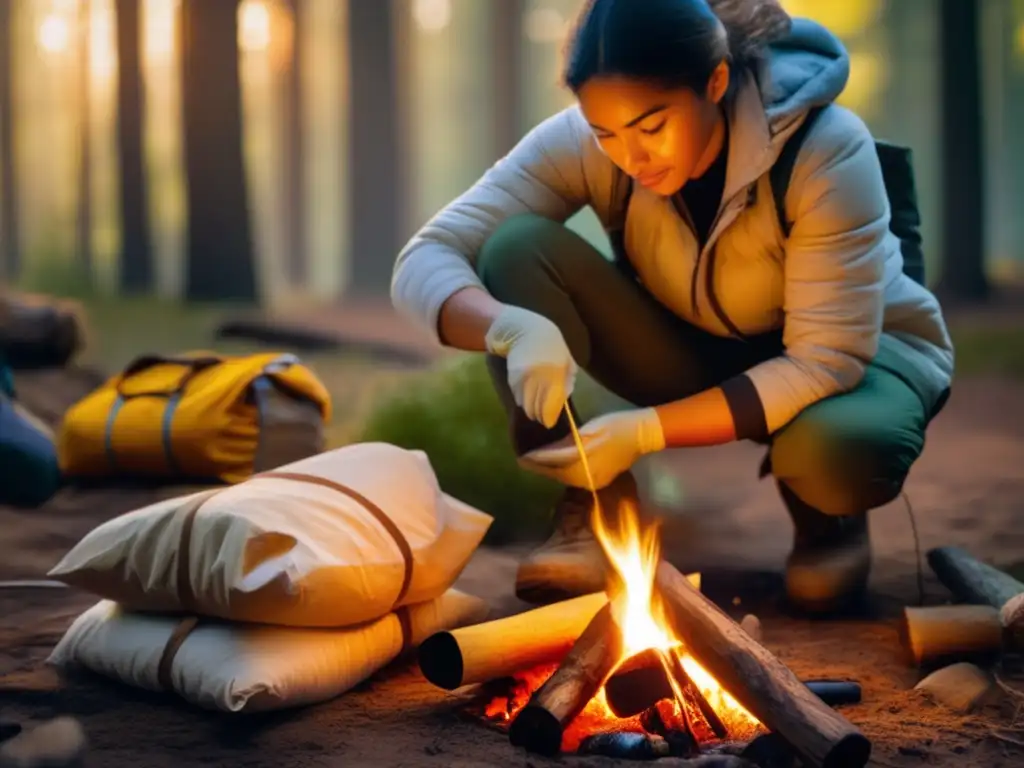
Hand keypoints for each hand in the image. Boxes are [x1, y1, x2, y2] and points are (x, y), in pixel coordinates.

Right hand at [485, 305, 576, 427]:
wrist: (524, 329)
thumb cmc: (550, 345)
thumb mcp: (566, 360)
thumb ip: (567, 381)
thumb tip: (562, 402)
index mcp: (556, 373)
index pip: (552, 404)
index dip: (549, 417)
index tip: (549, 423)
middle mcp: (540, 377)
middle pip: (537, 408)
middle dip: (539, 415)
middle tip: (541, 416)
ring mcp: (524, 378)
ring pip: (525, 404)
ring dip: (530, 407)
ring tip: (534, 405)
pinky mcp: (512, 377)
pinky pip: (517, 396)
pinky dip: (522, 398)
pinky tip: (526, 392)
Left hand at [518, 408, 665, 488]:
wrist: (643, 434)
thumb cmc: (615, 426)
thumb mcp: (588, 430)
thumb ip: (567, 444)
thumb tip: (547, 452)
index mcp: (584, 464)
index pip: (553, 464)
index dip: (536, 462)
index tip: (521, 458)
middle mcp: (587, 478)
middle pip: (558, 474)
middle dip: (541, 468)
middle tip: (524, 461)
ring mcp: (595, 481)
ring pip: (566, 478)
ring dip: (551, 471)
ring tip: (536, 463)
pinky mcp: (600, 480)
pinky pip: (576, 478)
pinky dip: (564, 473)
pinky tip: (557, 466)